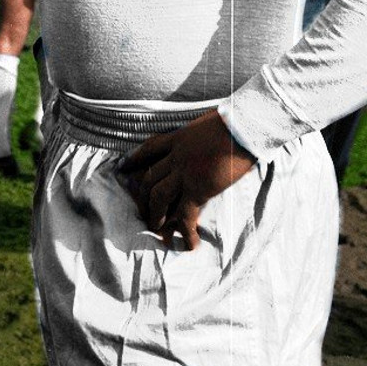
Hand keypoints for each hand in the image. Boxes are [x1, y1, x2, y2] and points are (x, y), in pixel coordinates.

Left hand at [120, 109, 256, 249]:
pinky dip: (185, 232)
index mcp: (179, 137)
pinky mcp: (198, 188)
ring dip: (155, 215)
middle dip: (142, 196)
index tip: (123, 166)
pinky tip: (189, 245)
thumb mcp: (210, 123)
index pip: (150, 148)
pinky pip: (185, 215)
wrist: (243, 125)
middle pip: (150, 177)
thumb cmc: (235, 121)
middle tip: (141, 210)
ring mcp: (184, 172)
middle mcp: (176, 155)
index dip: (135, 158)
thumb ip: (202, 135)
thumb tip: (210, 138)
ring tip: (155, 229)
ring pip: (158, 197)